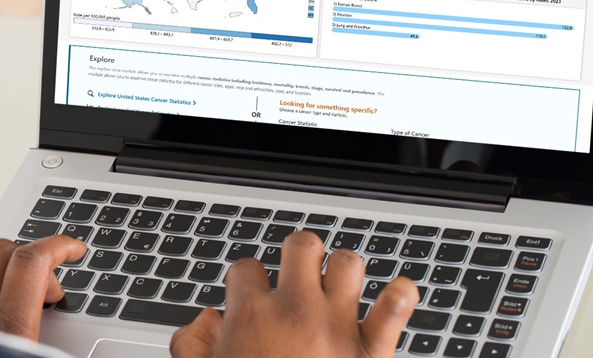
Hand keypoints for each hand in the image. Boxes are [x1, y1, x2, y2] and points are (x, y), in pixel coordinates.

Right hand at [171, 231, 417, 357]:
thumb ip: (192, 346)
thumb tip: (207, 321)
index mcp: (252, 317)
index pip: (246, 268)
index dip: (247, 282)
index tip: (251, 297)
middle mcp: (296, 311)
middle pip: (301, 245)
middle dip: (298, 256)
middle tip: (296, 278)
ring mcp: (338, 327)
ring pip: (348, 264)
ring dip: (343, 273)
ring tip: (336, 289)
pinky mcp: (373, 350)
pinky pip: (396, 305)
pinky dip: (400, 296)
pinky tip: (395, 295)